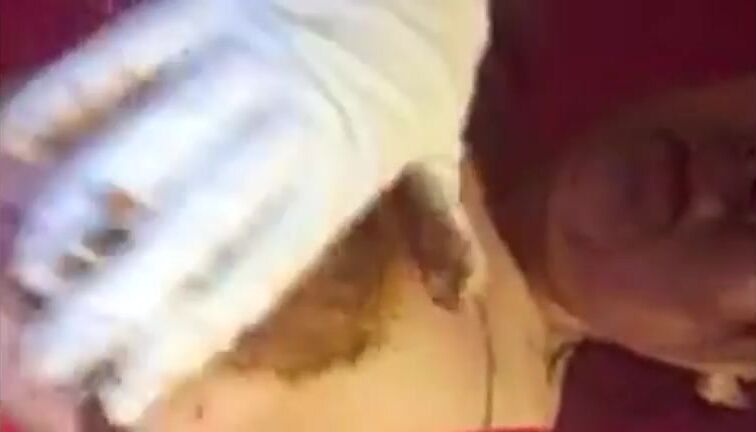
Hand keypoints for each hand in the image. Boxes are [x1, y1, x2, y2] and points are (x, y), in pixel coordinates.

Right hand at [0, 0, 486, 425]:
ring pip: (143, 150)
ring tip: (32, 268)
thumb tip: (457, 300)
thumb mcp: (440, 152)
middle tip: (51, 356)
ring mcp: (239, 65)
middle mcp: (286, 133)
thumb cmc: (424, 71)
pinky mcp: (202, 7)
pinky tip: (15, 146)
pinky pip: (119, 59)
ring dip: (75, 214)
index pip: (251, 278)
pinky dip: (63, 100)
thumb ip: (440, 231)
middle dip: (114, 301)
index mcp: (341, 180)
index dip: (184, 340)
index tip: (125, 390)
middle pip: (190, 231)